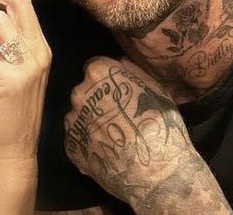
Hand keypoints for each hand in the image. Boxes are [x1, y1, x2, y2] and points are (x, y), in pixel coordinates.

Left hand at [63, 58, 231, 212]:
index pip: (94, 67)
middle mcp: (79, 94)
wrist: (157, 172)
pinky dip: (87, 143)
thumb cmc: (161, 126)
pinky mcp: (70, 148)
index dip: (107, 78)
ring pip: (78, 115)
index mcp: (99, 74)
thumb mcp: (156, 89)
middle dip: (96, 100)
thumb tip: (120, 61)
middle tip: (117, 116)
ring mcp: (73, 122)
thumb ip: (133, 71)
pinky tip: (106, 150)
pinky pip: (76, 139)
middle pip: (84, 91)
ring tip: (113, 136)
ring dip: (90, 122)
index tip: (118, 91)